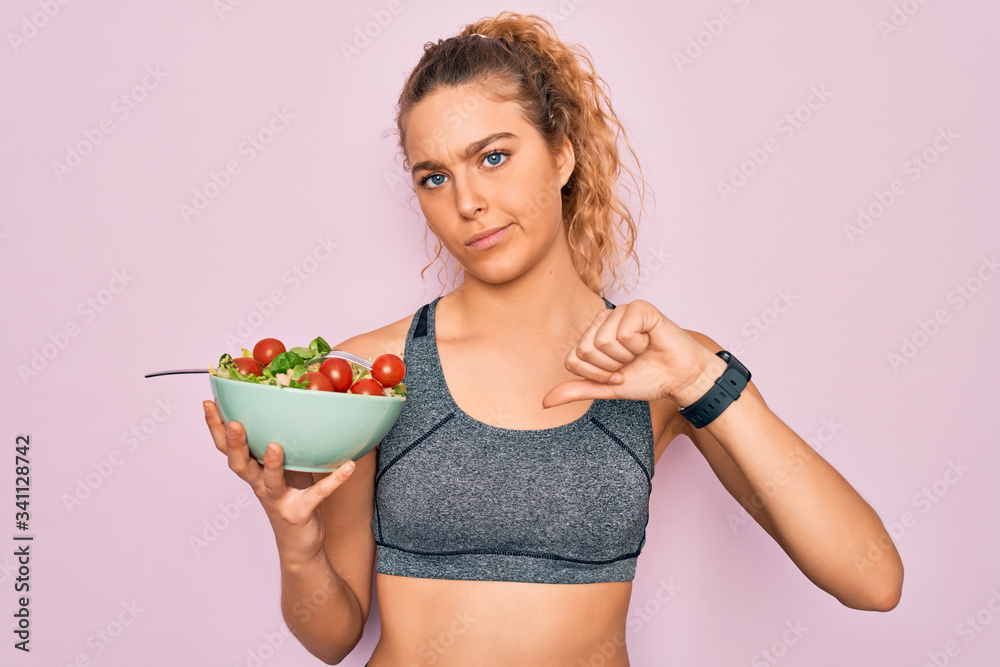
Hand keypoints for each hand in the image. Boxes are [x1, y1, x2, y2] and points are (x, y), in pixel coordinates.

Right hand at [203, 400, 354, 561]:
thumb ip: (277, 443)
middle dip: (234, 444)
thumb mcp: (280, 469)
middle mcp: (261, 486)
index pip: (227, 449)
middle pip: (240, 464)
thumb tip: (287, 406)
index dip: (216, 428)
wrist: (299, 545)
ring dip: (272, 464)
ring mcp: (279, 500)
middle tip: (233, 423)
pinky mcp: (300, 512)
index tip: (208, 403)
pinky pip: (318, 494)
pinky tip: (348, 467)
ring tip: (274, 446)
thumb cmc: (290, 500)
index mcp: (254, 472)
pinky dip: (334, 481)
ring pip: (270, 482)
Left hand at [541, 299, 717, 408]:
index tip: (617, 374)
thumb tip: (544, 402)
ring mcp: (621, 311)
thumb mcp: (607, 388)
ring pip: (603, 341)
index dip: (596, 375)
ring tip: (641, 353)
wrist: (680, 379)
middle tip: (630, 364)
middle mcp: (604, 320)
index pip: (573, 359)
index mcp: (592, 335)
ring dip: (626, 356)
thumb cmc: (648, 379)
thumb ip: (578, 389)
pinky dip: (638, 345)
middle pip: (585, 349)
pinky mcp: (640, 307)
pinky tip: (649, 342)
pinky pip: (623, 332)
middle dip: (610, 366)